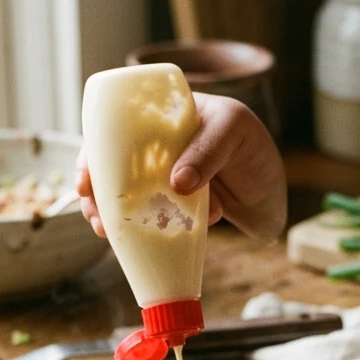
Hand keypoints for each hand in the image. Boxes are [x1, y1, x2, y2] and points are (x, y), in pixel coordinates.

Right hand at [77, 93, 286, 241]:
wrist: (273, 194)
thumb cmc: (254, 146)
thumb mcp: (235, 132)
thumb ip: (208, 150)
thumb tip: (176, 183)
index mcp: (160, 117)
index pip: (113, 128)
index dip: (91, 154)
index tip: (86, 180)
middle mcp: (154, 150)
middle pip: (109, 169)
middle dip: (96, 196)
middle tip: (97, 220)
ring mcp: (160, 183)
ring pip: (125, 199)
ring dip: (115, 218)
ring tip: (113, 237)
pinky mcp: (170, 212)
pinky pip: (147, 221)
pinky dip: (144, 232)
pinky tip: (152, 242)